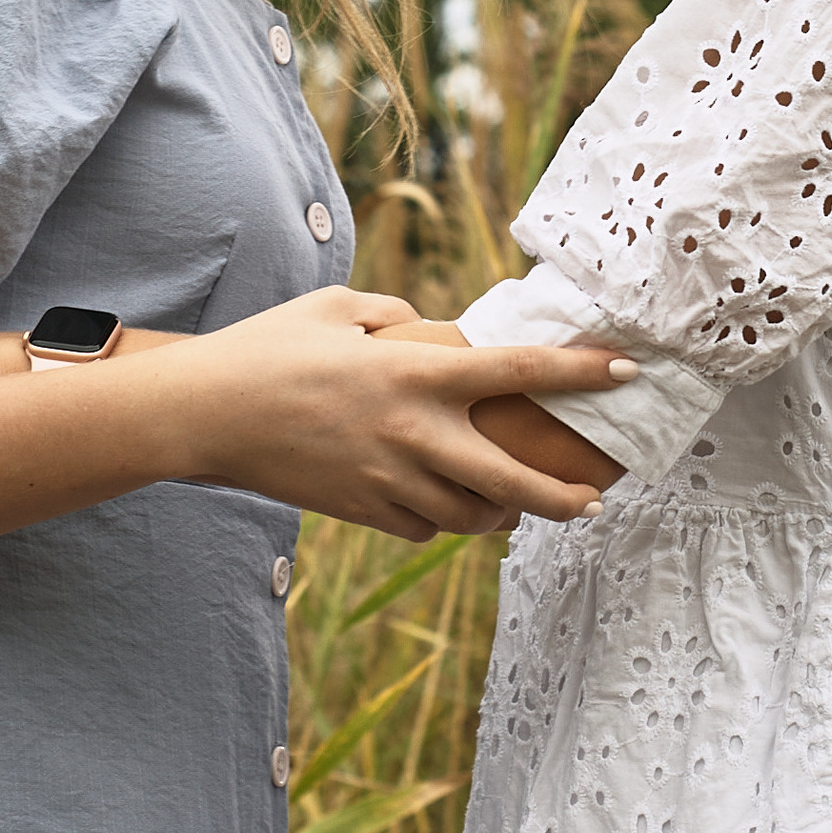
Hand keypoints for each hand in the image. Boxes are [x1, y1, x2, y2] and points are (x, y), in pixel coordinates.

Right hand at [162, 287, 636, 545]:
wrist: (204, 415)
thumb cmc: (268, 347)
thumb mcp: (338, 306)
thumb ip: (396, 315)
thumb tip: (430, 331)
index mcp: (414, 371)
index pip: (519, 371)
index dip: (581, 370)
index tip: (628, 369)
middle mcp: (413, 432)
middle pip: (513, 481)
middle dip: (563, 497)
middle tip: (593, 499)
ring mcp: (388, 480)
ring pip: (471, 516)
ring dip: (504, 515)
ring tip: (523, 508)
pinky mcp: (362, 511)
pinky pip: (423, 527)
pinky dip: (445, 519)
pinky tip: (451, 507)